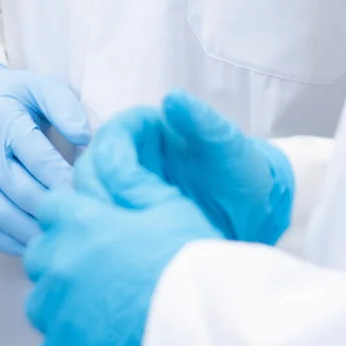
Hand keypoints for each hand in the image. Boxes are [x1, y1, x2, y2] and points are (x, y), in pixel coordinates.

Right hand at [0, 60, 92, 256]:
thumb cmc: (10, 97)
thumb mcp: (39, 86)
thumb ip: (65, 108)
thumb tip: (87, 139)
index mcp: (3, 121)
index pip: (36, 157)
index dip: (62, 178)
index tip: (87, 192)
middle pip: (18, 189)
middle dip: (51, 207)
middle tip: (80, 219)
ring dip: (32, 229)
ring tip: (61, 236)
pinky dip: (7, 241)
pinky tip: (32, 244)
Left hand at [23, 153, 221, 345]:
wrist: (204, 325)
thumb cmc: (191, 261)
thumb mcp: (168, 204)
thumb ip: (129, 178)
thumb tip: (109, 152)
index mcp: (79, 222)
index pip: (51, 208)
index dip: (72, 218)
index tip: (94, 232)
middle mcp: (58, 263)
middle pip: (40, 255)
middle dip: (63, 260)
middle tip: (103, 274)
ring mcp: (55, 311)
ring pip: (41, 305)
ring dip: (63, 306)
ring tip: (105, 314)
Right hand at [79, 92, 294, 245]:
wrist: (254, 215)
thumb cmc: (241, 172)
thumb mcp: (227, 146)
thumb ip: (202, 120)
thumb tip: (172, 98)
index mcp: (147, 128)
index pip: (111, 136)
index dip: (112, 158)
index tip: (127, 183)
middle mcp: (129, 154)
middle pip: (92, 166)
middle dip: (100, 190)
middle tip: (123, 218)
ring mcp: (125, 185)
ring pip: (90, 194)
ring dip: (99, 214)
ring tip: (125, 237)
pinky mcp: (125, 213)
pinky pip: (101, 218)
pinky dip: (105, 230)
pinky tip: (124, 248)